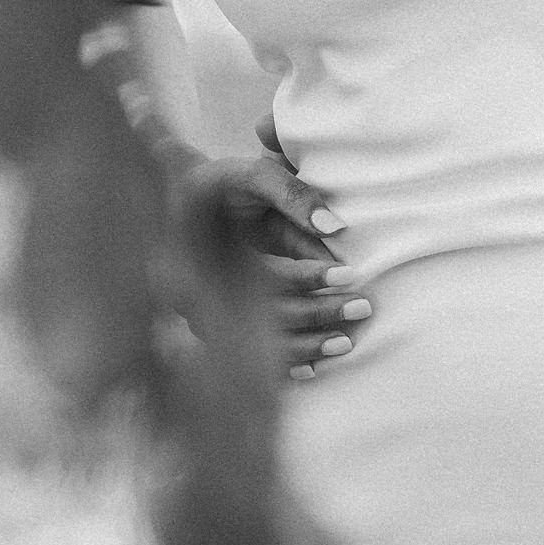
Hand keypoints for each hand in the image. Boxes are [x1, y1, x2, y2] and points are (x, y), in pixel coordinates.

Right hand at [175, 117, 372, 377]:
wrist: (180, 199)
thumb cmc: (222, 183)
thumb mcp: (253, 175)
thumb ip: (292, 193)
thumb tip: (336, 227)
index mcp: (210, 252)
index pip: (266, 275)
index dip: (309, 277)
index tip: (349, 274)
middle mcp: (203, 291)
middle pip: (265, 316)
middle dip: (317, 315)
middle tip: (363, 308)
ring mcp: (205, 313)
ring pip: (257, 343)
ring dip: (305, 346)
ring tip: (347, 343)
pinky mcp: (213, 323)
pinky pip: (248, 352)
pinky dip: (279, 362)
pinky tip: (313, 369)